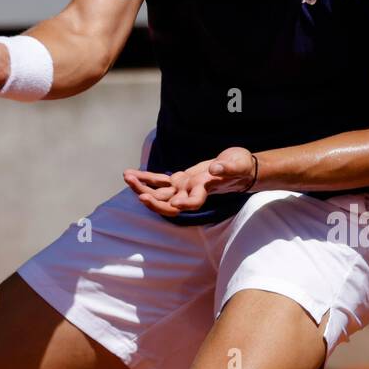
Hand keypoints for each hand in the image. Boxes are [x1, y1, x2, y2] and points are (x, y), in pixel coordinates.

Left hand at [123, 146, 256, 216]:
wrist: (240, 169)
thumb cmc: (241, 167)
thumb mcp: (238, 164)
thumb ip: (227, 168)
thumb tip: (215, 169)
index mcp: (206, 189)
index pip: (194, 202)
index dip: (184, 203)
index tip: (175, 202)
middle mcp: (191, 192)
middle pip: (169, 203)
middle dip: (154, 199)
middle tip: (139, 194)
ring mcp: (184, 187)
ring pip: (159, 192)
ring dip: (142, 187)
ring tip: (127, 177)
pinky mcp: (180, 179)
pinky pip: (159, 181)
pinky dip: (145, 178)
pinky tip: (131, 174)